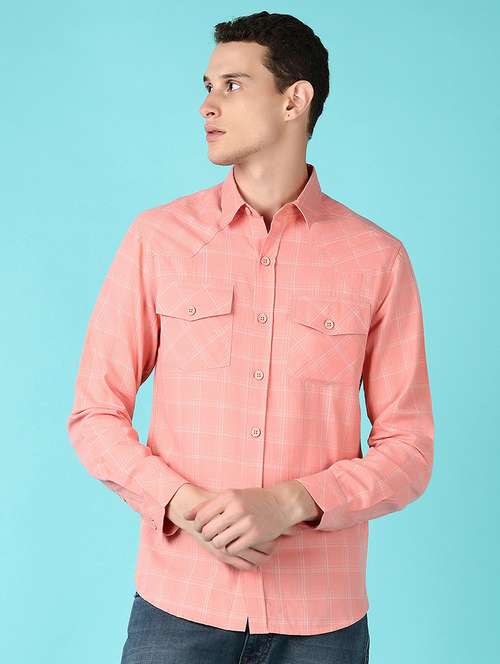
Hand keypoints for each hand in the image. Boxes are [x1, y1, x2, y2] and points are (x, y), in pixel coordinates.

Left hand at [182, 487, 297, 556]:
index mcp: (229, 496)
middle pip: (208, 531)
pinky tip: (233, 543)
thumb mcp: (231, 495)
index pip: (202, 516)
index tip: (200, 527)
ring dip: (217, 543)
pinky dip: (230, 549)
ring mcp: (246, 523)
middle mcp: (237, 508)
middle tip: (210, 536)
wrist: (281, 503)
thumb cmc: (252, 499)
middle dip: (206, 536)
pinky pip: (233, 549)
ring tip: (221, 540)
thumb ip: (208, 504)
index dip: (197, 525)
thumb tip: (185, 516)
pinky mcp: (255, 536)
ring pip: (219, 542)